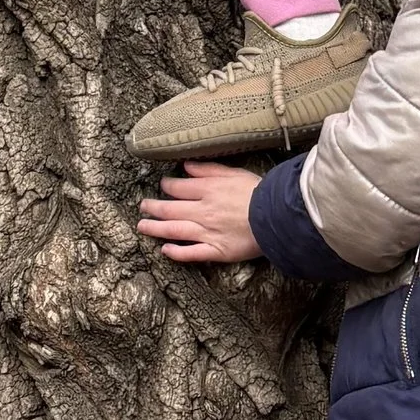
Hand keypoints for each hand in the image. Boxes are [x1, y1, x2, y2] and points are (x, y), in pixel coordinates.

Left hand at [138, 164, 264, 264]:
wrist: (277, 216)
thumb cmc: (259, 192)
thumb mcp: (234, 172)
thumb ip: (207, 170)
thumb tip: (185, 166)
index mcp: (208, 190)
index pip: (178, 188)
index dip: (167, 187)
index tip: (162, 186)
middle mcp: (203, 211)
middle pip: (171, 209)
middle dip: (153, 208)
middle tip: (143, 207)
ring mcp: (208, 232)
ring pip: (175, 230)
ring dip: (155, 228)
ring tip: (142, 227)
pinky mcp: (216, 251)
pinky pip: (192, 253)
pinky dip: (176, 252)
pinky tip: (164, 250)